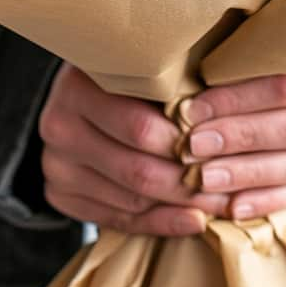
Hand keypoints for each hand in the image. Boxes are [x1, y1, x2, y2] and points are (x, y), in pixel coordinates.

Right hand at [39, 63, 225, 235]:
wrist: (81, 92)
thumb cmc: (127, 72)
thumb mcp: (143, 63)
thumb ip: (171, 81)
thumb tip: (223, 110)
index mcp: (78, 86)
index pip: (140, 128)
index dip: (186, 140)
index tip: (224, 146)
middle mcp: (59, 125)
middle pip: (137, 169)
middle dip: (189, 181)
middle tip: (229, 183)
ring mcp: (56, 164)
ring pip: (131, 200)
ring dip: (181, 205)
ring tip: (220, 201)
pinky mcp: (60, 194)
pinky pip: (118, 220)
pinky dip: (161, 223)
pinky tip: (192, 219)